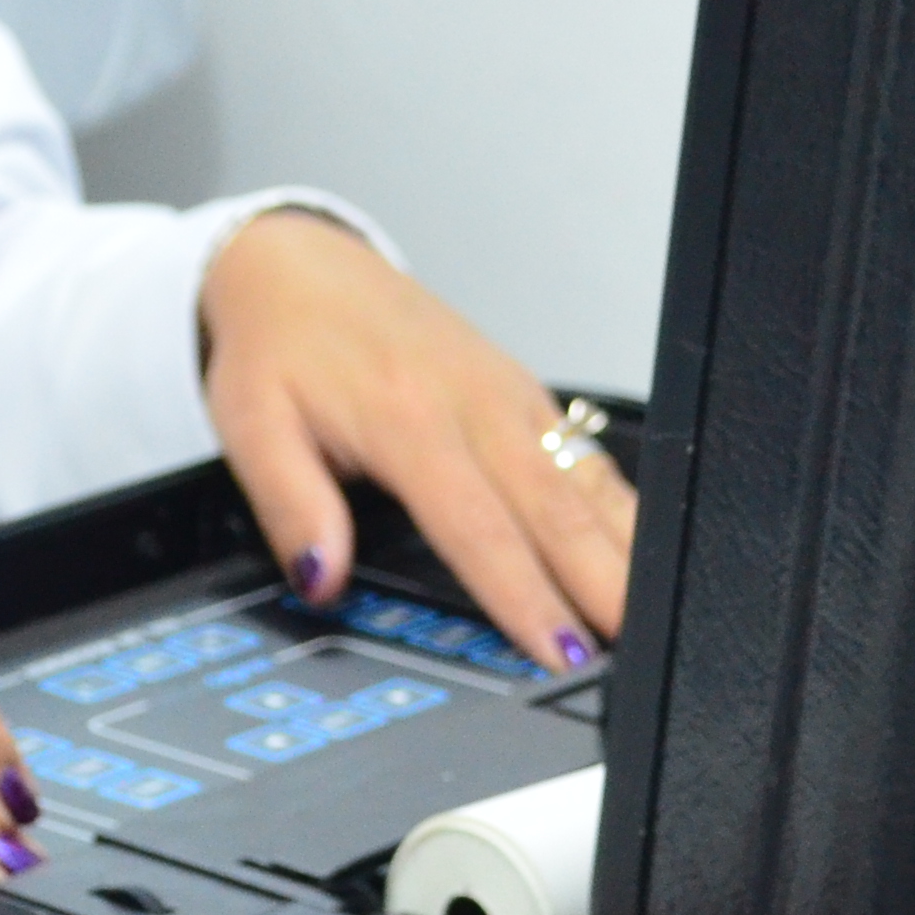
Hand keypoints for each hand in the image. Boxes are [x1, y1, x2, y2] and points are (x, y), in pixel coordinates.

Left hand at [199, 213, 636, 664]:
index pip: (478, 526)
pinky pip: (588, 457)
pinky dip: (625, 507)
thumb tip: (319, 577)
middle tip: (640, 647)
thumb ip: (290, 503)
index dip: (524, 595)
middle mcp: (474, 404)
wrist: (300, 264)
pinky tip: (652, 550)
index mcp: (407, 418)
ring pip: (587, 482)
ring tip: (663, 612)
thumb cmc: (278, 344)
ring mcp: (510, 396)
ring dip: (627, 549)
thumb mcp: (251, 423)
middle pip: (555, 509)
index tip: (558, 650)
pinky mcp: (526, 393)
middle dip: (601, 583)